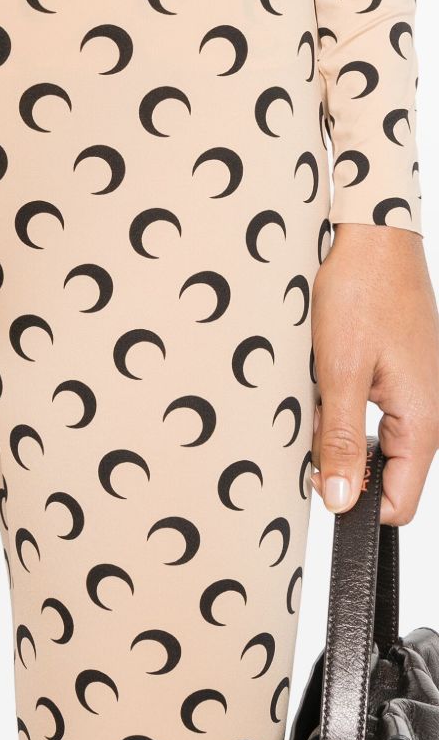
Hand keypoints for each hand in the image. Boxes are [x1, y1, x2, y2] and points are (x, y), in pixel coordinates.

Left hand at [311, 222, 438, 524]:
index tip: (318, 480)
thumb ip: (343, 440)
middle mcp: (427, 412)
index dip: (355, 503)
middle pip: (383, 473)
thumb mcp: (340, 371)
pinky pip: (371, 409)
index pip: (398, 503)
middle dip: (341, 459)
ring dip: (338, 426)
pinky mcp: (401, 374)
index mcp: (423, 420)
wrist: (373, 236)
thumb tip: (342, 500)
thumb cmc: (363, 291)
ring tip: (318, 386)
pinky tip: (325, 373)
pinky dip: (342, 401)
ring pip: (372, 439)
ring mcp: (415, 392)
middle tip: (312, 419)